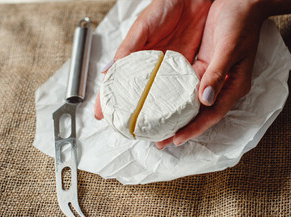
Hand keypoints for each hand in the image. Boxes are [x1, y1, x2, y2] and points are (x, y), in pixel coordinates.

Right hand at [94, 0, 211, 119]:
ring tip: (152, 129)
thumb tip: (107, 70)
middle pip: (140, 94)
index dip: (108, 98)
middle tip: (128, 129)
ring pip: (161, 96)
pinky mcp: (189, 67)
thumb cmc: (165, 5)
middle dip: (133, 112)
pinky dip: (179, 101)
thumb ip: (128, 48)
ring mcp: (170, 69)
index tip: (101, 115)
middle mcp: (153, 66)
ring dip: (157, 112)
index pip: (119, 81)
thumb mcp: (142, 27)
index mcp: (137, 57)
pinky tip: (176, 113)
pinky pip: (183, 88)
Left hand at [156, 0, 268, 148]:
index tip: (176, 140)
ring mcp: (213, 78)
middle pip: (201, 114)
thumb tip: (205, 100)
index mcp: (234, 85)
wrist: (241, 2)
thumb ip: (217, 74)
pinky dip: (176, 97)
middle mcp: (223, 86)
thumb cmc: (240, 23)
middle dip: (182, 129)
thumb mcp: (229, 48)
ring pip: (193, 104)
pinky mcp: (204, 68)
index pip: (212, 114)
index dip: (194, 129)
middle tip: (161, 142)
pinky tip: (163, 102)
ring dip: (177, 116)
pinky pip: (188, 88)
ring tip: (159, 127)